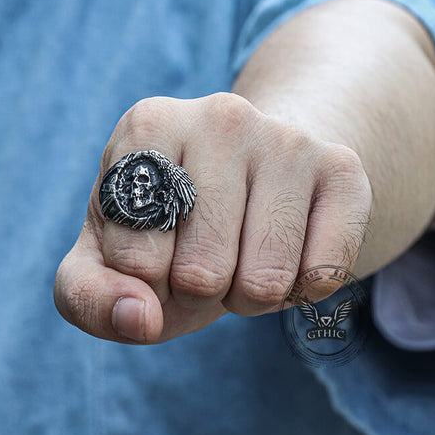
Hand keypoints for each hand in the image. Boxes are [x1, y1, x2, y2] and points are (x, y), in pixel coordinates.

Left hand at [54, 92, 371, 343]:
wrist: (251, 179)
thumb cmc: (175, 223)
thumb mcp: (111, 256)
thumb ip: (92, 295)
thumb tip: (137, 317)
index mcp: (148, 125)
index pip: (132, 258)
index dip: (147, 281)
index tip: (162, 247)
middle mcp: (220, 116)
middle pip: (202, 272)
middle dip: (200, 290)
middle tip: (209, 253)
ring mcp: (287, 138)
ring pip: (265, 280)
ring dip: (249, 294)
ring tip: (246, 250)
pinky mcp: (342, 169)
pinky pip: (322, 275)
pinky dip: (298, 290)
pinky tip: (289, 249)